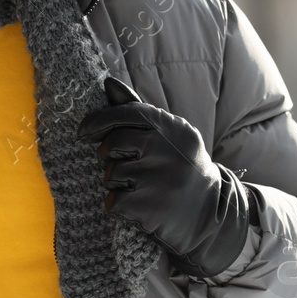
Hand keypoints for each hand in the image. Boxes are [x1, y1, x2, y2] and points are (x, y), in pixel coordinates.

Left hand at [76, 76, 257, 278]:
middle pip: (111, 145)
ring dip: (116, 184)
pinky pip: (113, 202)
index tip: (83, 132)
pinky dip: (119, 206)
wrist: (213, 214)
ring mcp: (159, 179)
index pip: (126, 114)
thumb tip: (108, 82)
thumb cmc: (182, 167)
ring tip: (141, 188)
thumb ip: (138, 110)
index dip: (98, 121)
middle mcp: (166, 149)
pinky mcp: (149, 208)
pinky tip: (140, 207)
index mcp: (172, 127)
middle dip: (109, 157)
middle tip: (127, 166)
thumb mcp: (169, 135)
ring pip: (110, 175)